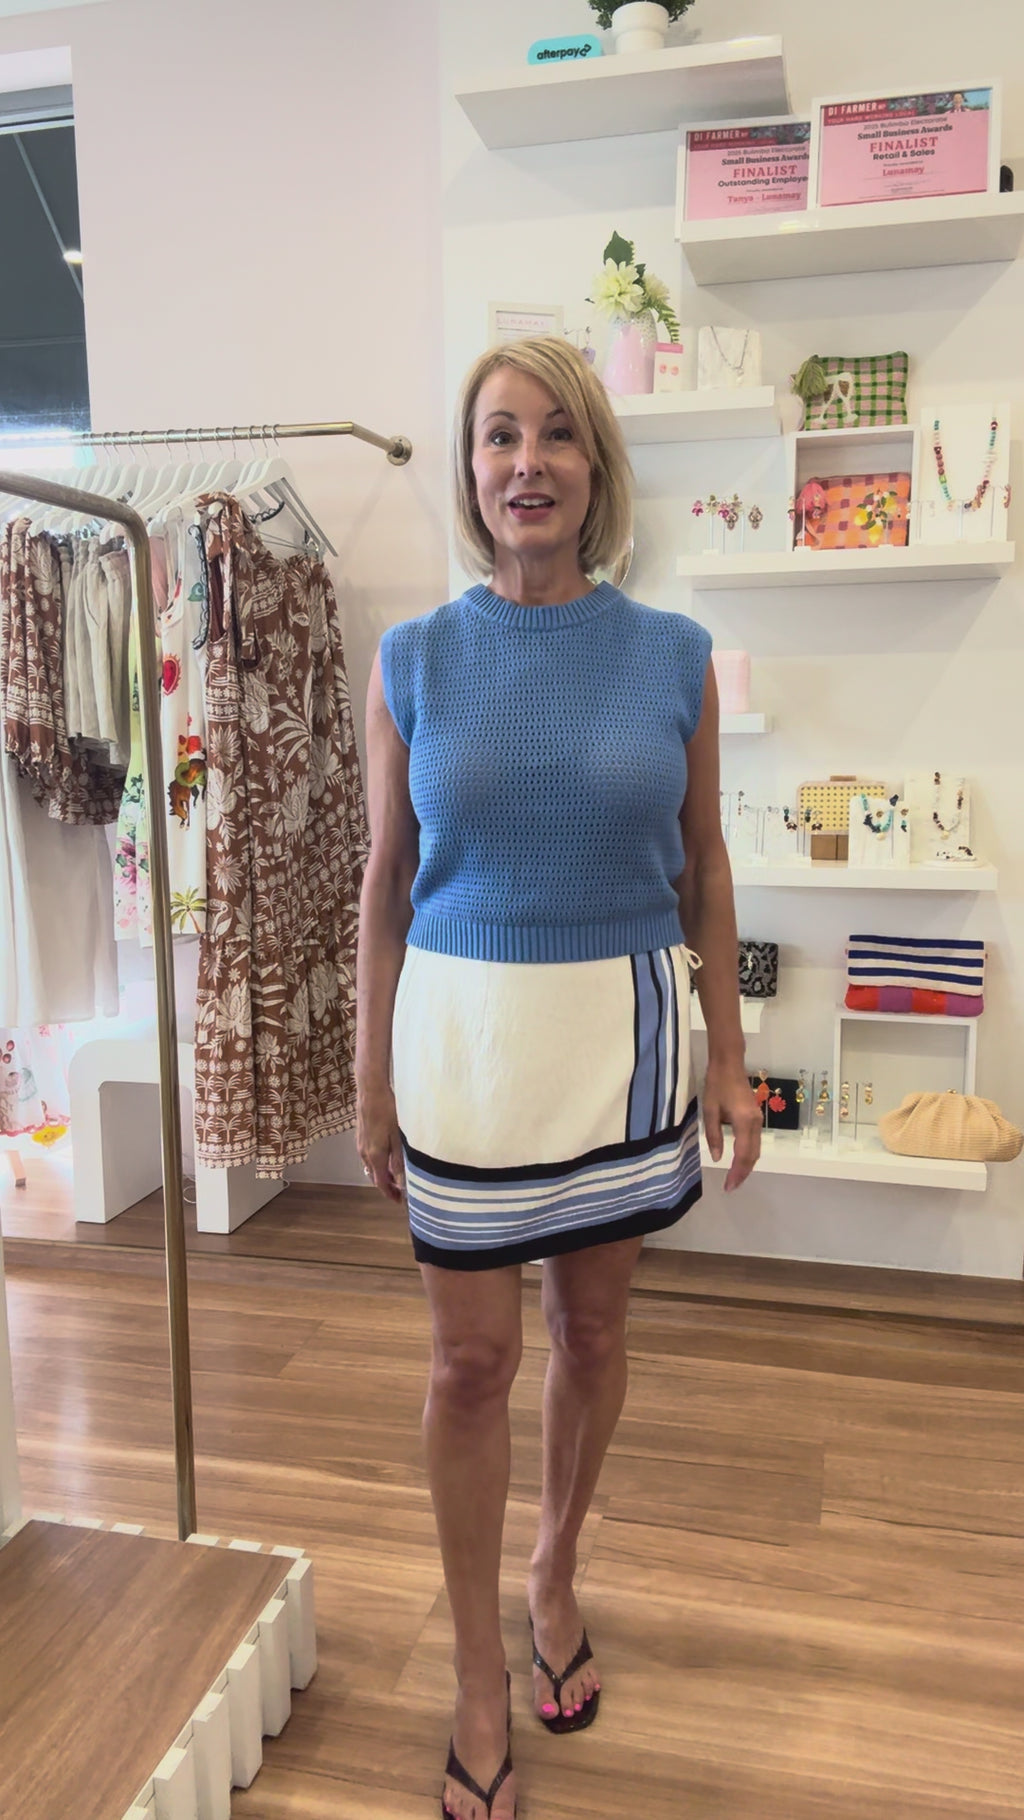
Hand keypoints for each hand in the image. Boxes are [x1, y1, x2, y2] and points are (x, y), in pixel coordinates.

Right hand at [356, 1082, 405, 1202]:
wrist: (371, 1091)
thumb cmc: (387, 1111)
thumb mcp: (398, 1137)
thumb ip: (399, 1159)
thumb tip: (401, 1181)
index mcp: (375, 1155)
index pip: (381, 1182)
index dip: (390, 1193)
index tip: (399, 1201)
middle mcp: (365, 1153)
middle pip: (375, 1176)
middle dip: (387, 1186)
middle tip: (400, 1192)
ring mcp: (361, 1145)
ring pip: (372, 1167)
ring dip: (383, 1174)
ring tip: (397, 1177)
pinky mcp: (361, 1137)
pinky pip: (369, 1157)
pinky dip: (379, 1164)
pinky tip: (388, 1159)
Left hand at [702, 1059, 760, 1192]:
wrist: (729, 1064)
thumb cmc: (716, 1085)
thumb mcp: (710, 1110)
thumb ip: (714, 1135)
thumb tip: (718, 1158)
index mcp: (743, 1122)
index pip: (742, 1154)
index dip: (736, 1173)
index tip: (728, 1186)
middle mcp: (754, 1123)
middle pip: (753, 1155)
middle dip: (743, 1173)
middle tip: (731, 1186)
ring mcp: (757, 1120)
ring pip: (756, 1149)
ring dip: (747, 1165)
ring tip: (734, 1177)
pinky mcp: (755, 1117)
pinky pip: (755, 1141)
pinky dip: (748, 1154)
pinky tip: (739, 1159)